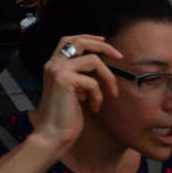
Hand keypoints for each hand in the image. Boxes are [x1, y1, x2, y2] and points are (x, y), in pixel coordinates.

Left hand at [17, 0, 54, 7]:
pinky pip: (36, 4)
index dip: (23, 0)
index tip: (18, 1)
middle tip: (18, 3)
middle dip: (24, 3)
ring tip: (22, 5)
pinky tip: (27, 4)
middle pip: (31, 1)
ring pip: (34, 4)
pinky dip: (31, 5)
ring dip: (27, 5)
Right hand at [34, 35, 122, 151]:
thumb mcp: (73, 90)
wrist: (52, 134)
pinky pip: (93, 81)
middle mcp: (53, 64)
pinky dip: (98, 95)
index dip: (88, 38)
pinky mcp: (64, 80)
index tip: (104, 42)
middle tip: (119, 57)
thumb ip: (80, 75)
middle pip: (81, 41)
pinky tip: (95, 107)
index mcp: (53, 65)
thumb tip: (99, 64)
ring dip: (108, 77)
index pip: (69, 40)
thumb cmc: (64, 116)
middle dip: (103, 47)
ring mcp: (57, 71)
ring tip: (110, 93)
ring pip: (93, 60)